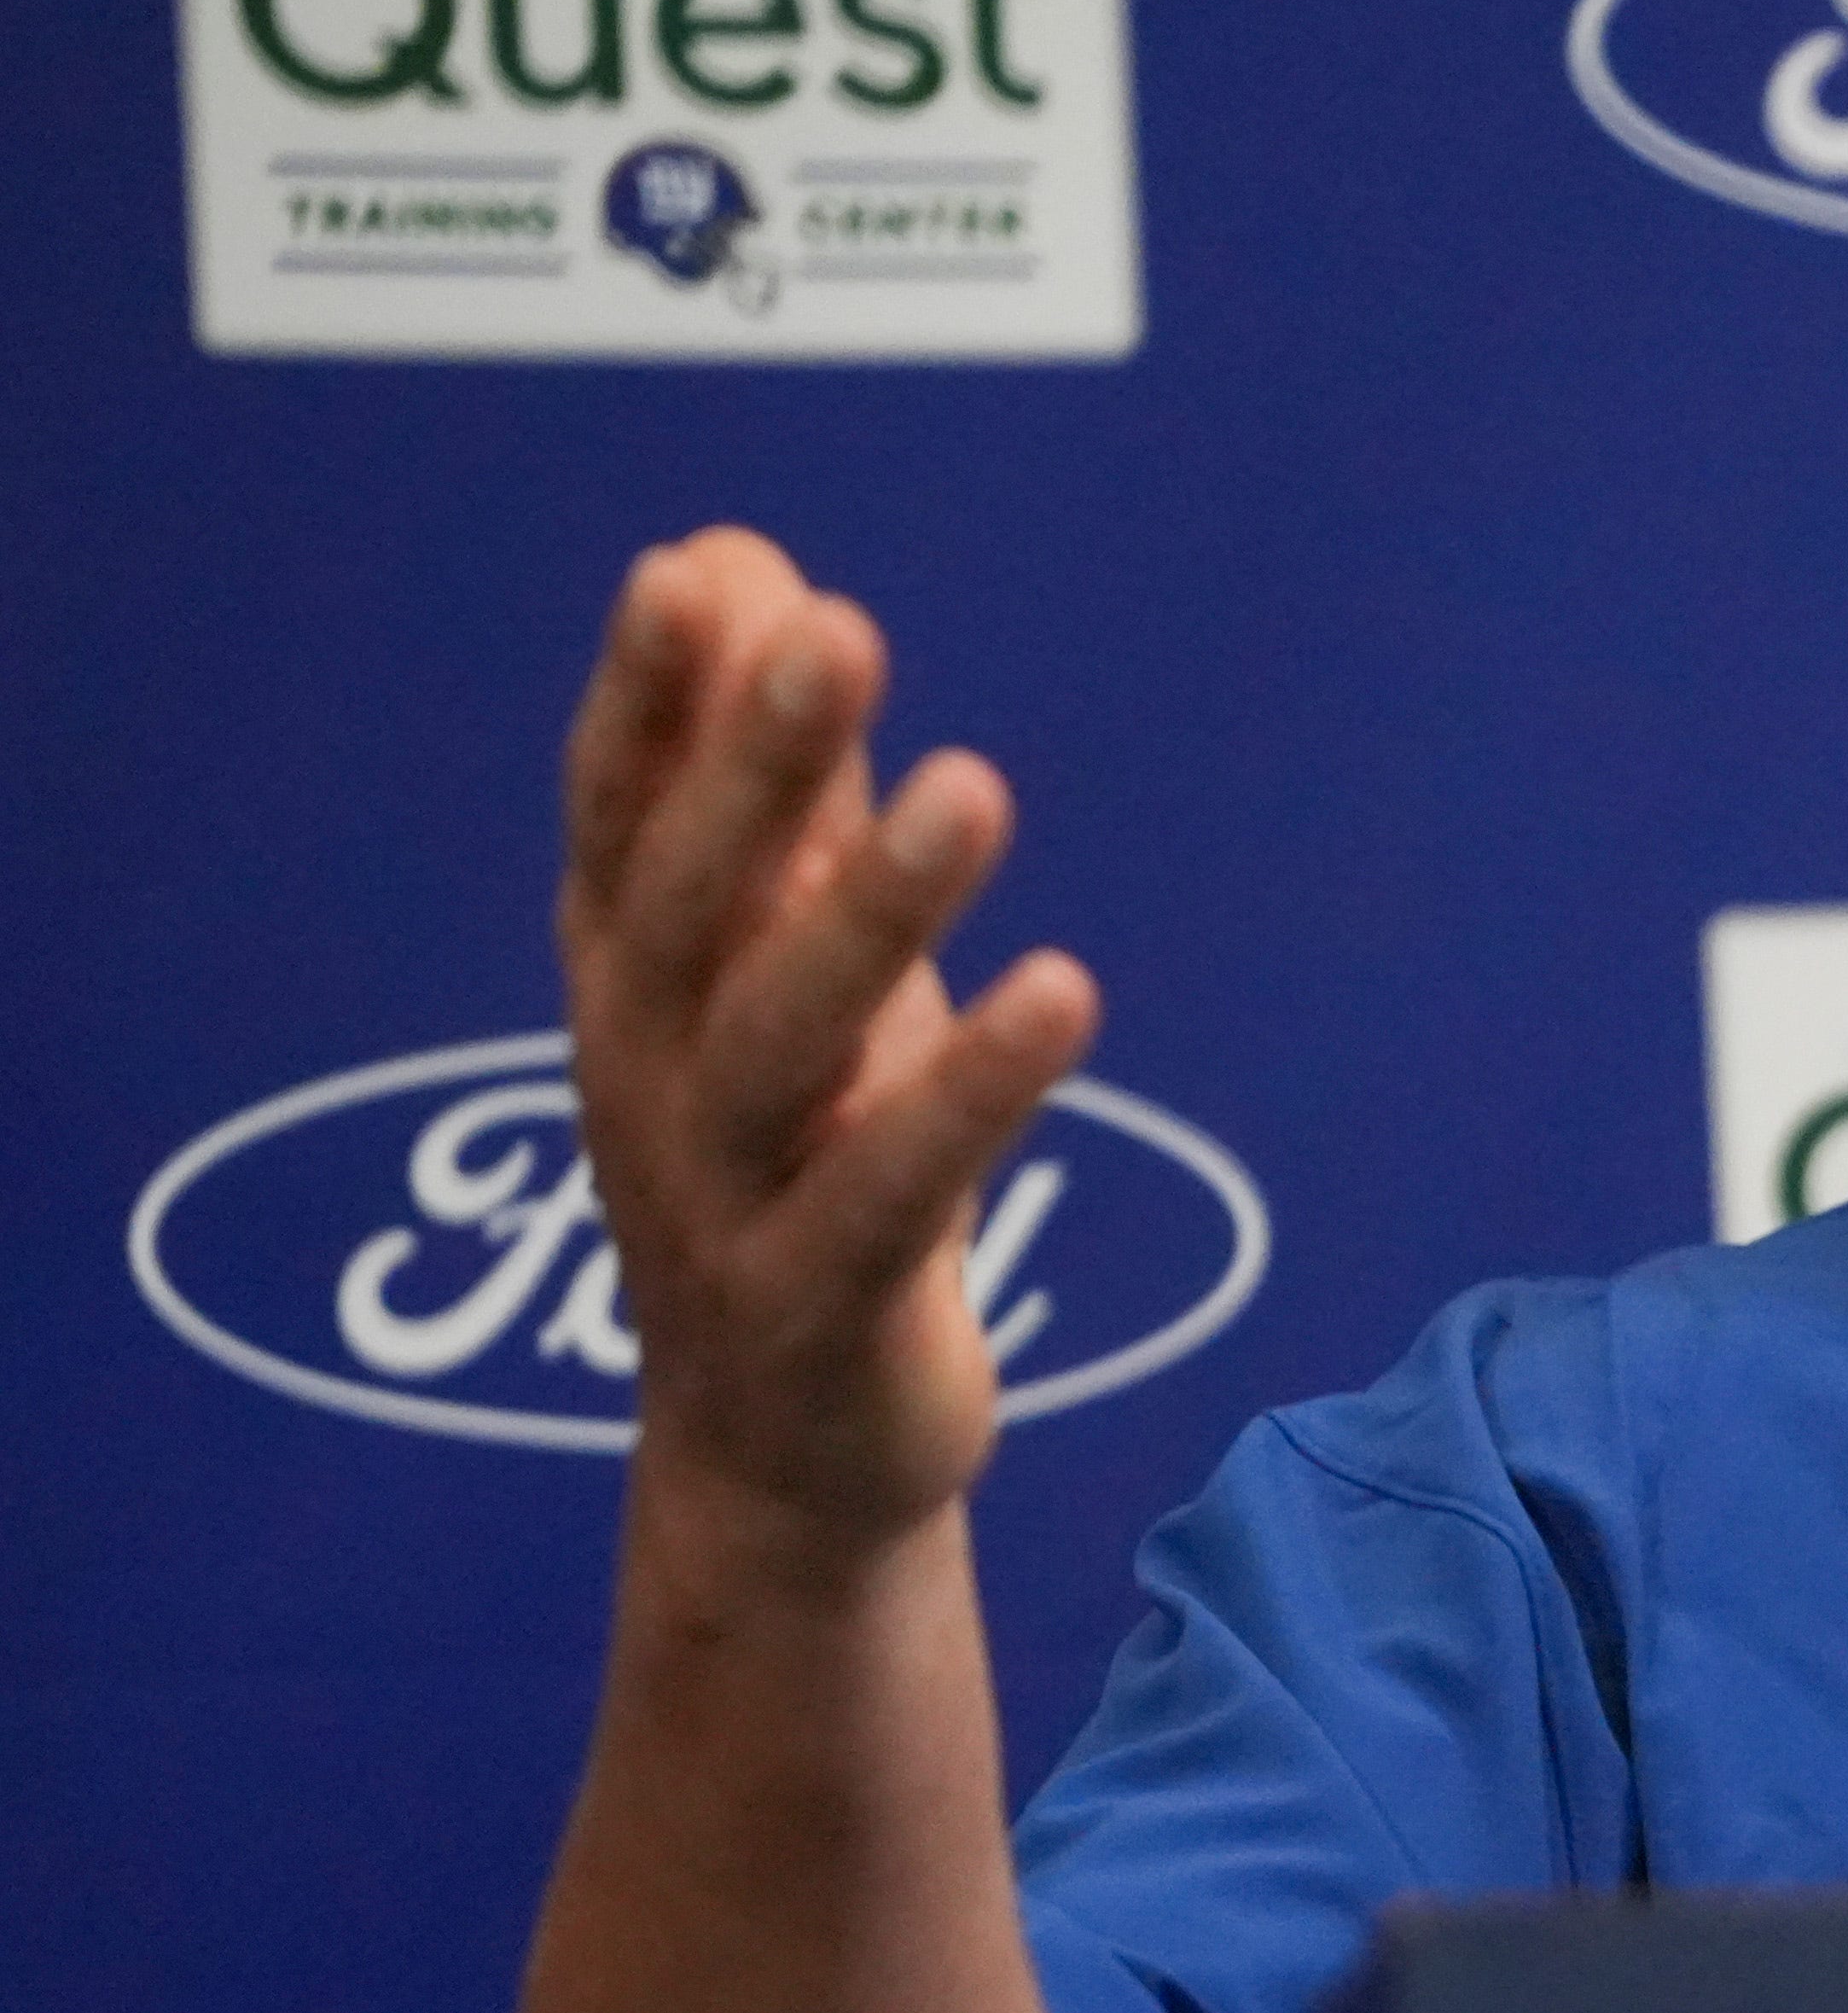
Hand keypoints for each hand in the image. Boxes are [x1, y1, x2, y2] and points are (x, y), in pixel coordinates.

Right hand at [556, 530, 1099, 1552]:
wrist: (780, 1454)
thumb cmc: (793, 1159)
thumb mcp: (773, 960)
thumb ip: (763, 774)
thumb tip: (736, 558)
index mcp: (631, 977)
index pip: (617, 816)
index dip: (645, 698)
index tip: (691, 573)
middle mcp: (648, 1075)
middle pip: (689, 905)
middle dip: (755, 767)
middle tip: (837, 634)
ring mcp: (721, 1200)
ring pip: (782, 1043)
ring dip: (875, 911)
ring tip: (973, 787)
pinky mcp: (819, 1308)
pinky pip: (893, 1192)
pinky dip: (971, 1094)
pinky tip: (1065, 993)